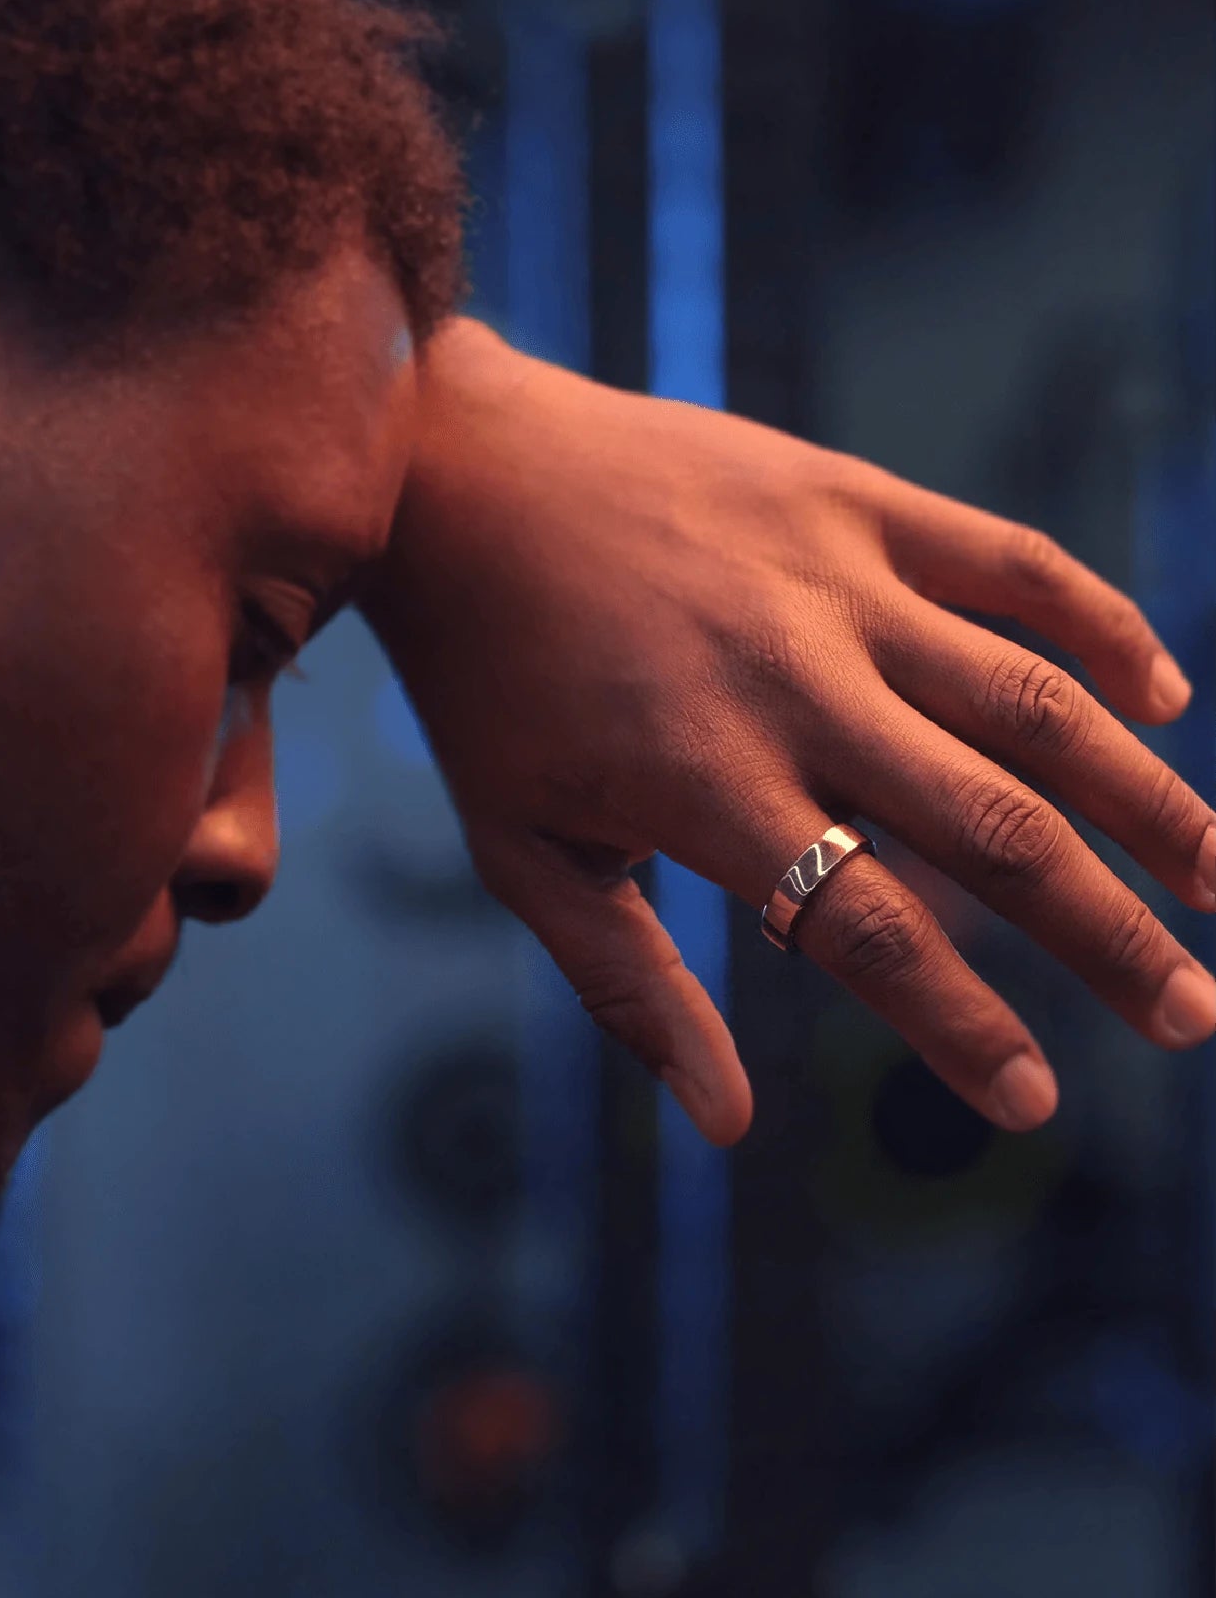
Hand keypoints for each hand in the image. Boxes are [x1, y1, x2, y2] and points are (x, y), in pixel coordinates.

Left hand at [360, 322, 1215, 1145]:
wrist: (454, 474)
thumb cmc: (485, 685)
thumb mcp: (524, 850)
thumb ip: (631, 987)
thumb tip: (727, 1124)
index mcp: (707, 786)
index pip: (871, 936)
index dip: (964, 1031)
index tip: (1036, 1105)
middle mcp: (793, 686)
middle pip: (993, 832)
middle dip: (1107, 938)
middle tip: (1189, 1017)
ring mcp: (835, 583)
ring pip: (1035, 701)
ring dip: (1145, 800)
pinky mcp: (855, 500)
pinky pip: (1014, 563)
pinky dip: (1102, 628)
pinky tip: (1163, 699)